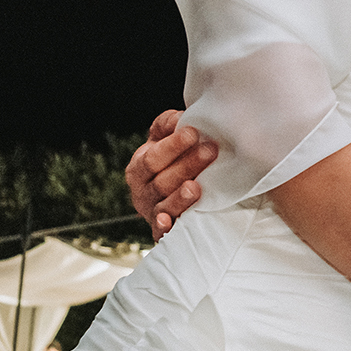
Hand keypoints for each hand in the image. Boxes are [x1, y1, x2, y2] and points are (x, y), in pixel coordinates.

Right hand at [126, 110, 216, 240]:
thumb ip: (168, 125)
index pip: (153, 157)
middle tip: (210, 151)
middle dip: (186, 166)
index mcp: (140, 167)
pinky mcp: (161, 232)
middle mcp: (142, 191)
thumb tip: (180, 117)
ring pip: (163, 206)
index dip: (172, 146)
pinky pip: (160, 233)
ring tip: (195, 187)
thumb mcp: (165, 140)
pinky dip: (163, 228)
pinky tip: (169, 222)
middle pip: (161, 181)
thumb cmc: (172, 160)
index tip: (193, 132)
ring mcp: (152, 213)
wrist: (175, 189)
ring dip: (179, 197)